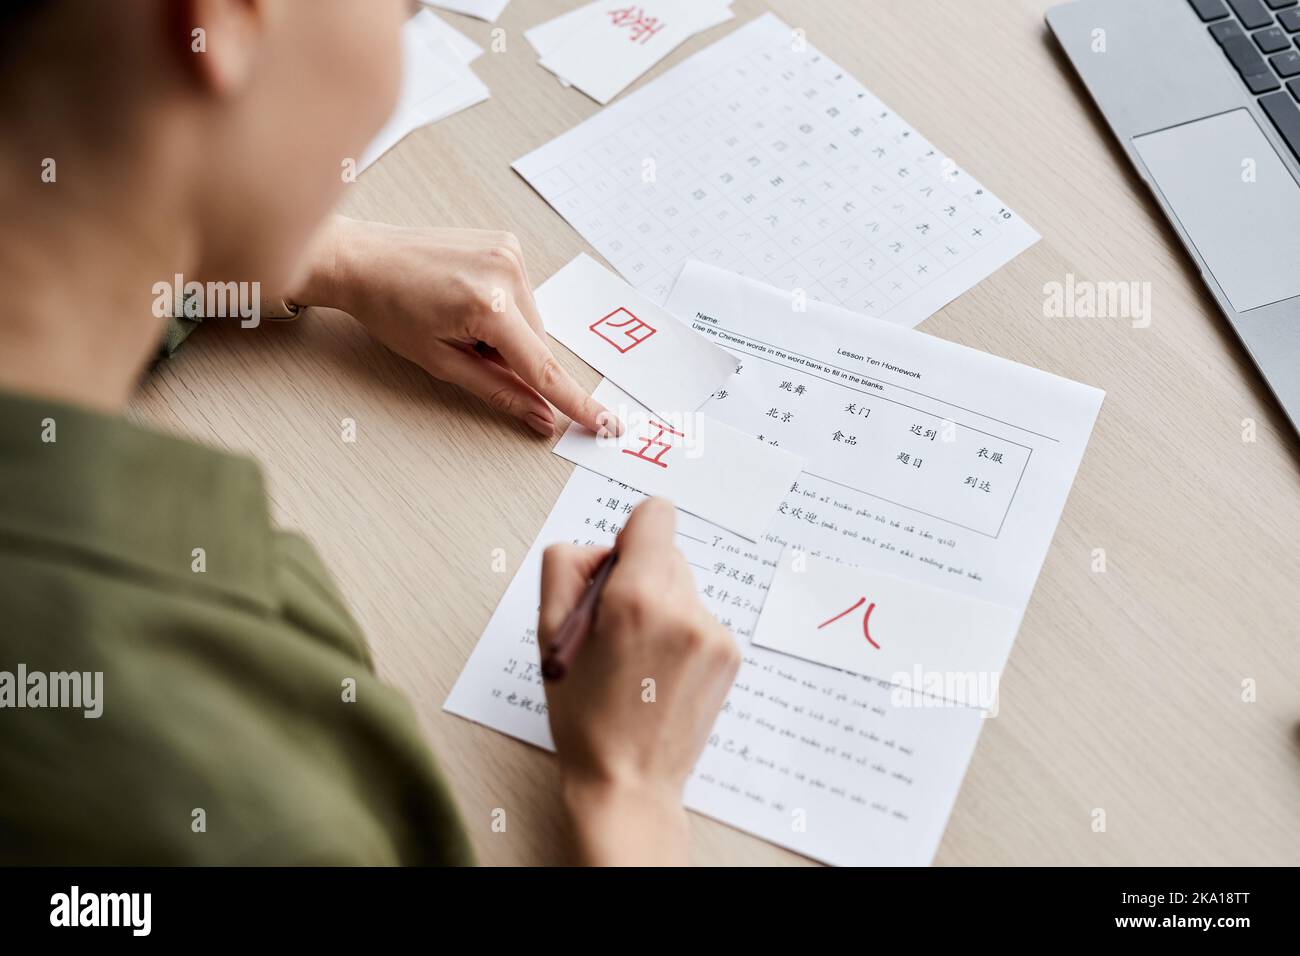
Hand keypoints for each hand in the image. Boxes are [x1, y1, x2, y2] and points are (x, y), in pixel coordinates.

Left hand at [295, 216, 620, 437]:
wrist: (363, 260)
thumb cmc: (389, 309)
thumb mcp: (441, 362)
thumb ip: (499, 391)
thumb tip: (540, 418)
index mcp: (489, 305)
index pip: (543, 367)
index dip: (575, 401)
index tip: (605, 422)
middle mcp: (507, 271)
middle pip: (536, 345)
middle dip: (512, 359)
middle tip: (464, 347)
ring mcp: (510, 251)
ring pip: (532, 322)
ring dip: (507, 334)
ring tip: (459, 319)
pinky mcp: (507, 243)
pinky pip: (522, 296)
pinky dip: (504, 311)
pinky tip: (467, 301)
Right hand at [538, 498, 740, 865]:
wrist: (628, 782)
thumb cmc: (583, 714)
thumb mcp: (549, 634)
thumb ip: (567, 567)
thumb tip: (602, 546)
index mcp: (636, 597)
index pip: (655, 515)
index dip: (629, 537)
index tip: (616, 570)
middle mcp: (683, 608)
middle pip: (666, 554)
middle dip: (638, 578)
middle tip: (612, 630)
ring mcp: (714, 633)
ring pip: (683, 588)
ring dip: (660, 608)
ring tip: (637, 660)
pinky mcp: (730, 655)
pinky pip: (701, 619)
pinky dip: (680, 636)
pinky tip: (661, 675)